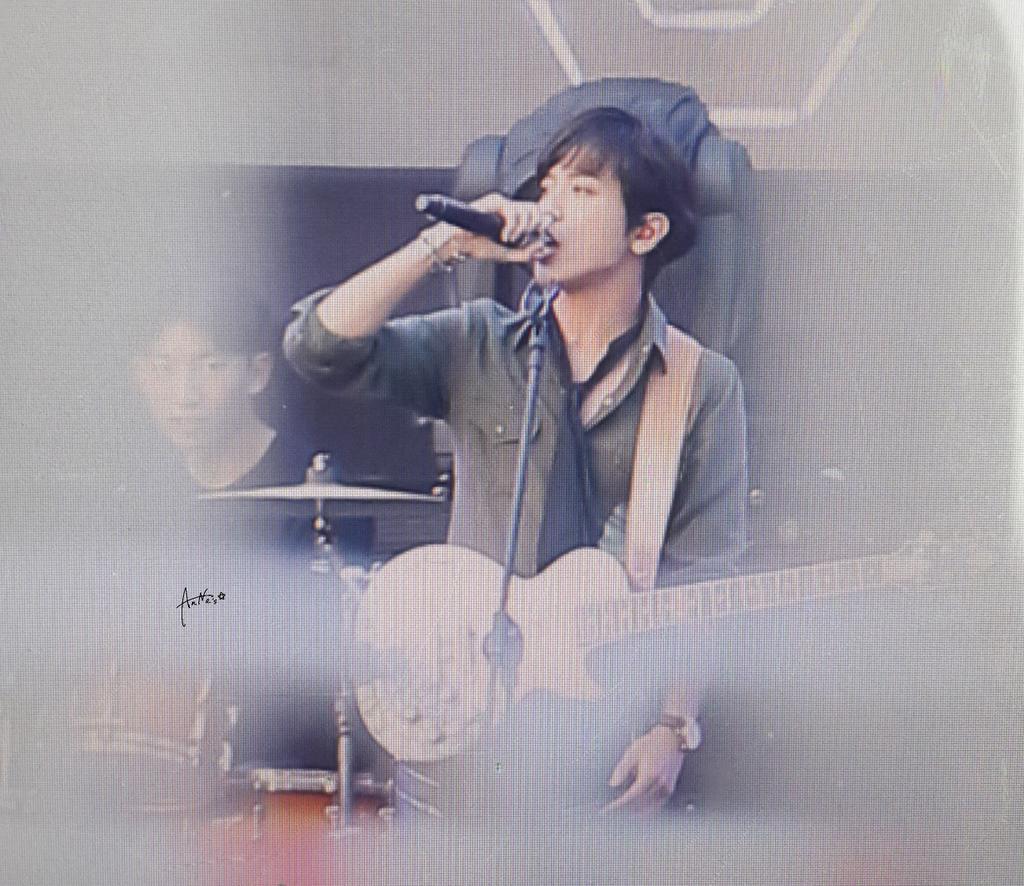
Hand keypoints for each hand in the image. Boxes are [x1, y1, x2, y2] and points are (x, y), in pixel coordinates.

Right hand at [424, 193, 554, 265]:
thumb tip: (541, 247)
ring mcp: (502, 203)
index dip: (546, 217)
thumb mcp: (508, 254)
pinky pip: (512, 211)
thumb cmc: (479, 246)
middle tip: (523, 236)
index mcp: (513, 219)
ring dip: (520, 228)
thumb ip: (526, 253)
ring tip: (510, 238)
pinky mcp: (495, 201)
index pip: (536, 212)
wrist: (461, 244)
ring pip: (525, 210)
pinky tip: (504, 234)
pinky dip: (511, 226)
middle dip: (534, 225)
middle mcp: (509, 208)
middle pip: (535, 208)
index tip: (547, 226)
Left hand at [602, 726, 684, 813]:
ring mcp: (666, 788)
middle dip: (624, 811)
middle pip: (639, 806)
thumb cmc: (651, 743)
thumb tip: (613, 784)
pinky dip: (645, 810)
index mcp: (648, 776)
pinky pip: (656, 805)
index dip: (618, 806)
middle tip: (612, 813)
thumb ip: (622, 770)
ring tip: (622, 813)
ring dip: (635, 813)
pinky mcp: (669, 789)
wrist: (671, 739)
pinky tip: (637, 810)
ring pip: (648, 809)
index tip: (608, 810)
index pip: (630, 798)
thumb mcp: (632, 752)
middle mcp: (659, 785)